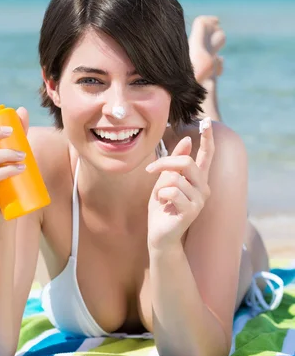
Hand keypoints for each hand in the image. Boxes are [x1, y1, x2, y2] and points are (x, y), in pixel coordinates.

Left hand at [146, 118, 213, 250]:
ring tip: (162, 198)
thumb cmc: (162, 207)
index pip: (207, 155)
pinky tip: (164, 205)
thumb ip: (175, 161)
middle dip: (164, 163)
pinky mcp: (192, 210)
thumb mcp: (164, 179)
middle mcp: (203, 188)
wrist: (159, 234)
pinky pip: (172, 191)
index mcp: (198, 179)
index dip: (207, 138)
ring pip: (176, 177)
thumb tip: (187, 140)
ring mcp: (199, 200)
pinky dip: (161, 195)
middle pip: (186, 162)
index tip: (206, 121)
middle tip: (150, 169)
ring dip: (161, 185)